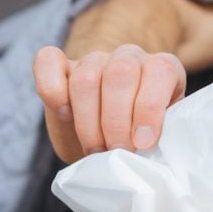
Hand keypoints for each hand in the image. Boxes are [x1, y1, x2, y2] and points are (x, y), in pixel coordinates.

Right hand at [33, 44, 185, 162]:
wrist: (111, 143)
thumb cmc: (141, 143)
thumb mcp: (161, 140)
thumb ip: (164, 137)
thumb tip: (159, 154)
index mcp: (163, 69)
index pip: (159, 72)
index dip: (149, 108)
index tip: (143, 143)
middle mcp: (130, 57)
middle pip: (119, 73)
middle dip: (116, 121)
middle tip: (116, 151)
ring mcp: (94, 59)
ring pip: (86, 77)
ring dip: (88, 121)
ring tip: (95, 149)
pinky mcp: (61, 65)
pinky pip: (48, 60)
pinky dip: (52, 89)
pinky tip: (65, 115)